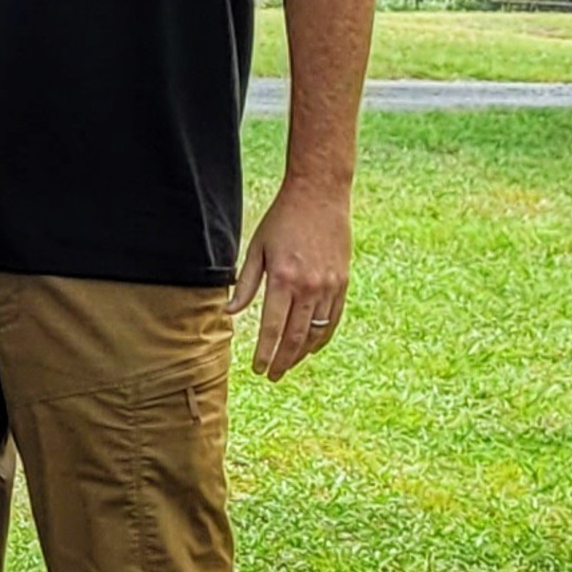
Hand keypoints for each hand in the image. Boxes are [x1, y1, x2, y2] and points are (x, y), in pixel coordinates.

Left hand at [230, 176, 351, 379]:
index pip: (273, 328)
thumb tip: (229, 313)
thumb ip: (245, 284)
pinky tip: (311, 347)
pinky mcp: (342, 281)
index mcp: (283, 280)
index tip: (257, 369)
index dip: (265, 353)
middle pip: (296, 336)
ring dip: (302, 353)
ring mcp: (329, 285)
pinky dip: (323, 336)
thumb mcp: (256, 249)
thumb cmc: (282, 220)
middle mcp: (309, 287)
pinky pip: (334, 318)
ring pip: (317, 331)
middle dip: (283, 360)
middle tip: (272, 376)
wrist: (320, 195)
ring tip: (288, 366)